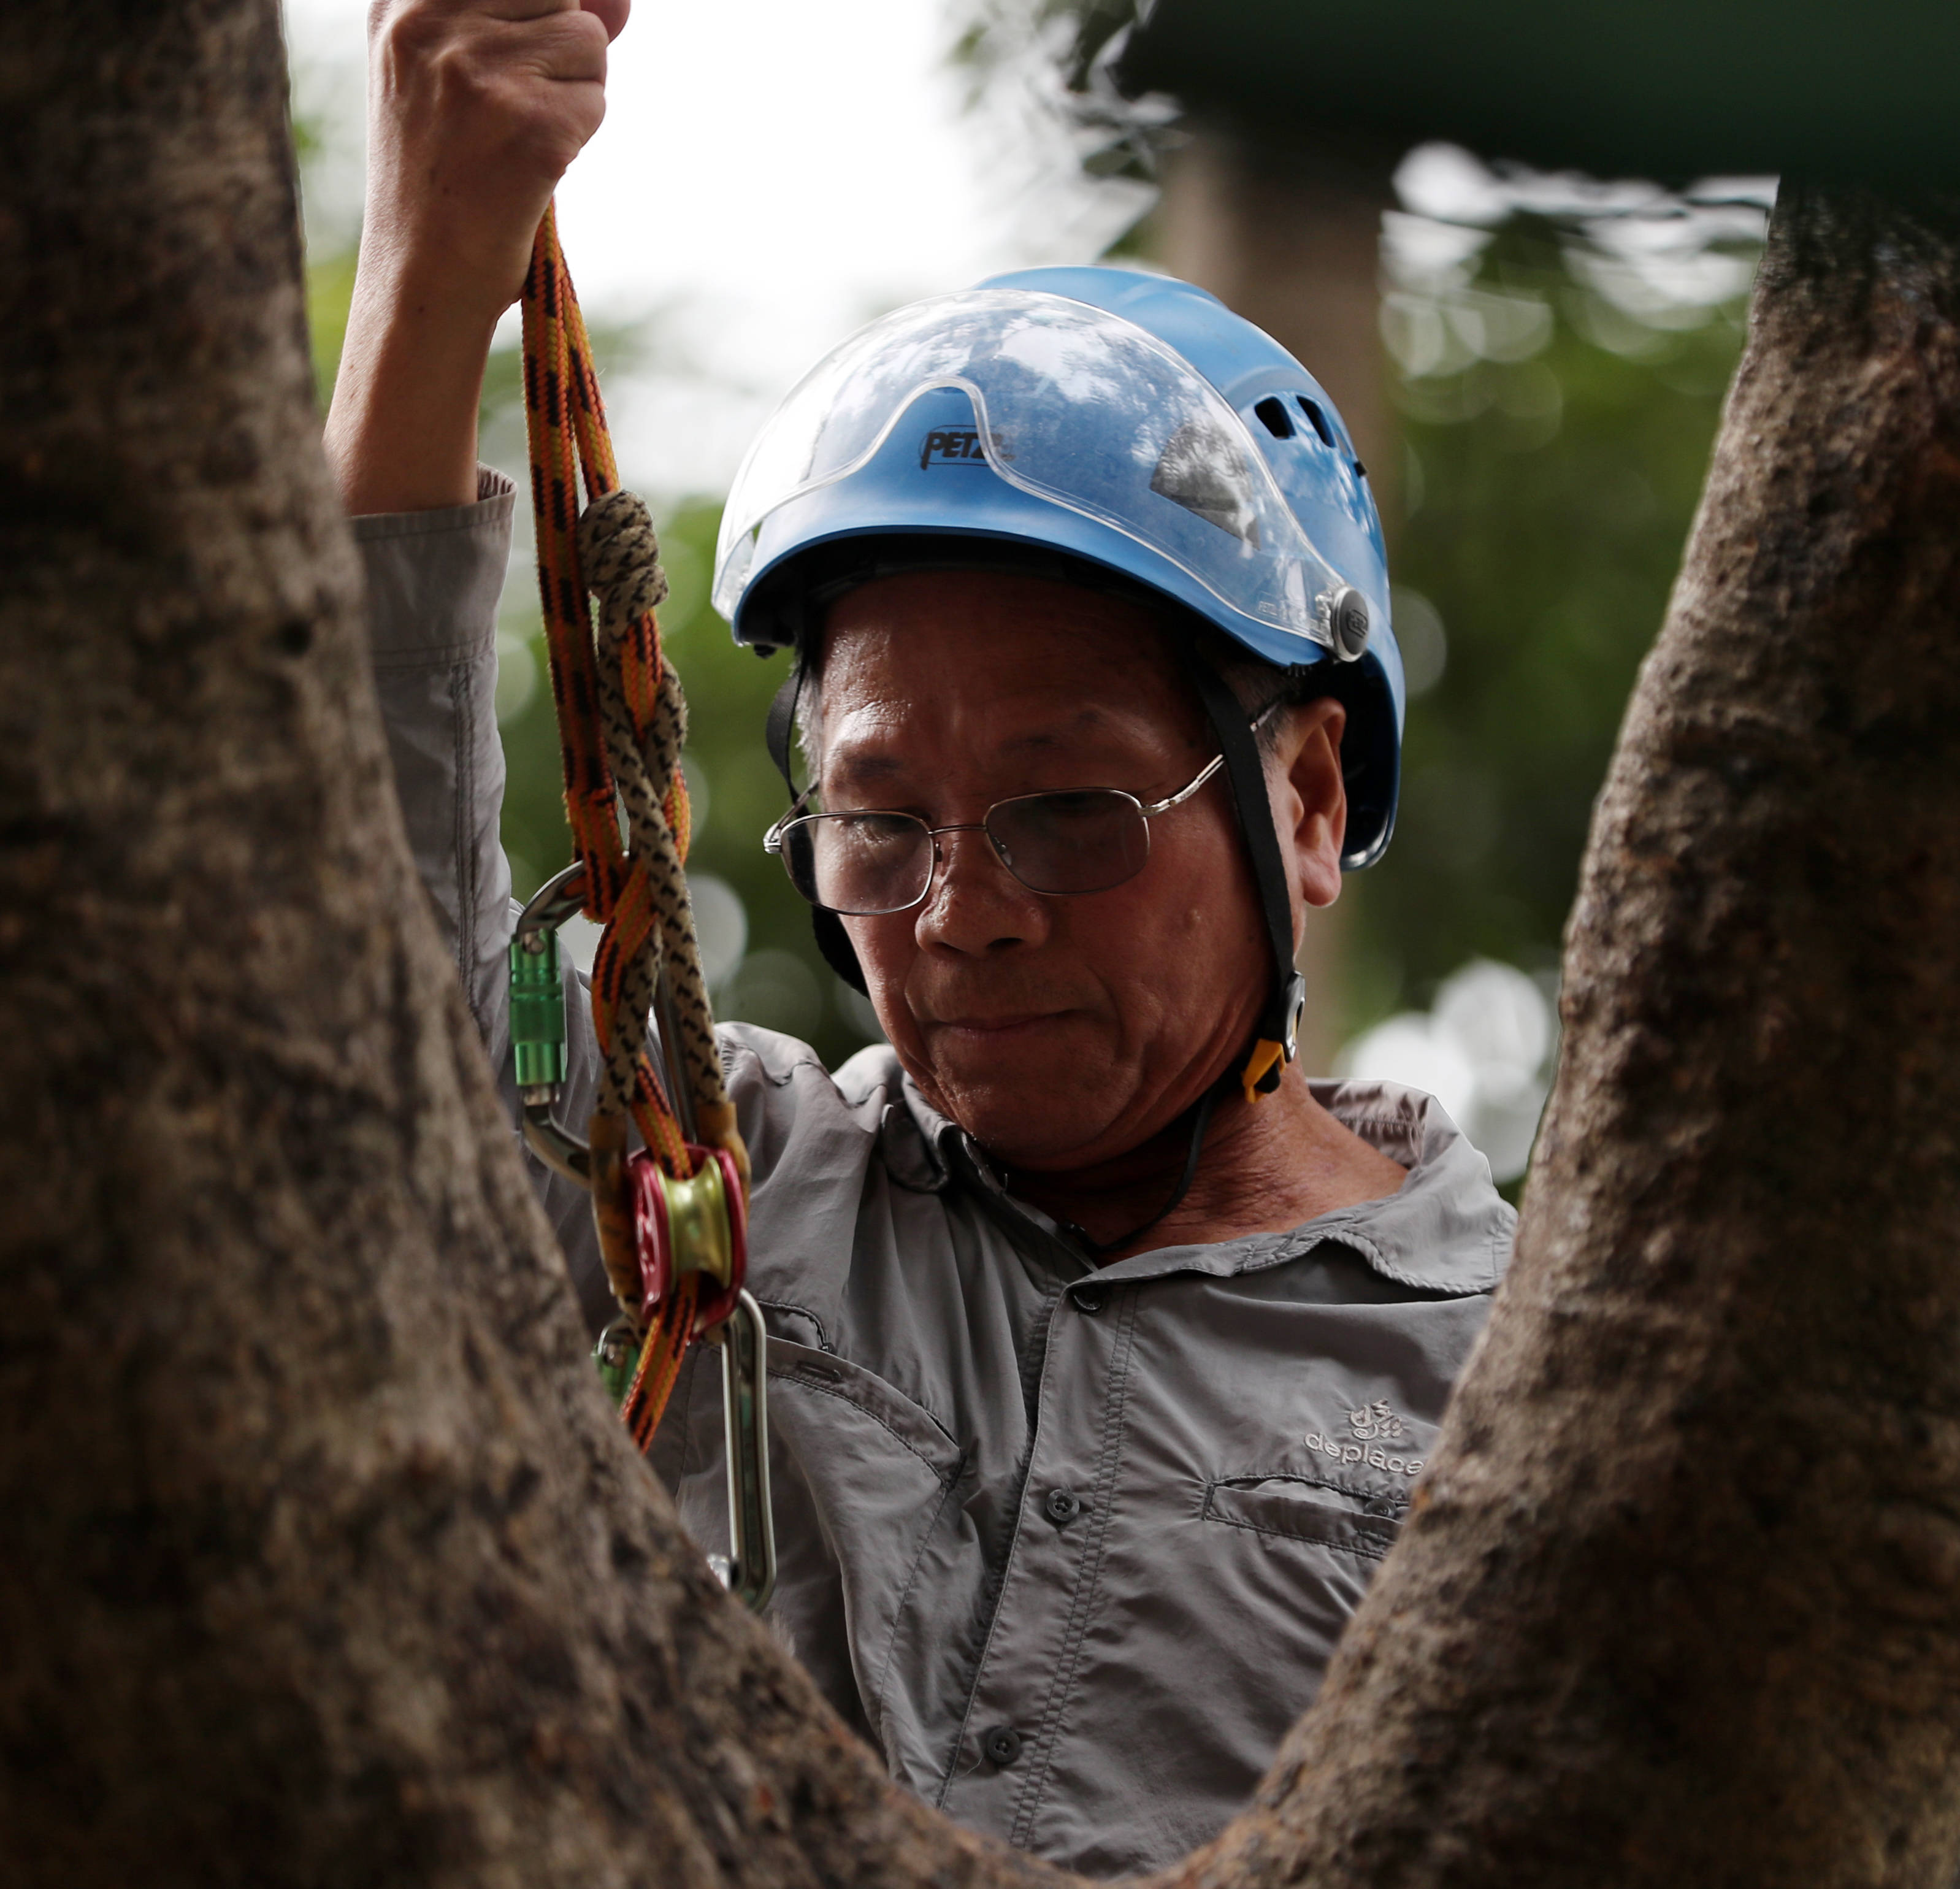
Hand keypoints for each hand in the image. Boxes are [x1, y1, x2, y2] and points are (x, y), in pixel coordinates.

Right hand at [365, 0, 626, 320]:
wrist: (423, 276)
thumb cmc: (444, 176)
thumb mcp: (456, 73)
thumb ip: (528, 17)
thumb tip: (619, 2)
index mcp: (402, 2)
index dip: (545, 5)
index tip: (532, 45)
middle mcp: (433, 23)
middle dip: (559, 45)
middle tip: (513, 107)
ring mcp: (480, 72)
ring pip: (586, 39)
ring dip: (573, 91)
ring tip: (517, 136)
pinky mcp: (531, 124)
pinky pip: (595, 98)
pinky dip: (578, 134)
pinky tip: (531, 166)